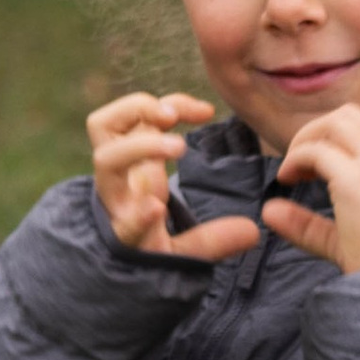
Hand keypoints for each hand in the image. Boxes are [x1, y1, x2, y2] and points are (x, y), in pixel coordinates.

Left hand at [87, 92, 259, 262]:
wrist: (124, 225)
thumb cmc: (152, 242)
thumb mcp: (180, 253)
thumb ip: (212, 242)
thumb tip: (253, 231)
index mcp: (130, 227)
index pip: (125, 224)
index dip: (137, 218)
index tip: (158, 210)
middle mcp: (116, 189)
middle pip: (106, 160)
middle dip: (141, 148)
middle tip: (181, 148)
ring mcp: (118, 160)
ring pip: (107, 124)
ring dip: (140, 112)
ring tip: (177, 115)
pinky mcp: (129, 139)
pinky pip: (139, 114)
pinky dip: (168, 106)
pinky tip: (204, 112)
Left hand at [266, 104, 359, 274]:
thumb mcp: (349, 240)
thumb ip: (310, 224)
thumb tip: (269, 211)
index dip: (331, 137)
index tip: (312, 169)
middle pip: (347, 115)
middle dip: (314, 132)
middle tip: (295, 165)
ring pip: (333, 124)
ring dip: (304, 141)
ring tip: (291, 173)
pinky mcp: (359, 182)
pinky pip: (316, 153)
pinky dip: (295, 160)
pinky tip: (287, 181)